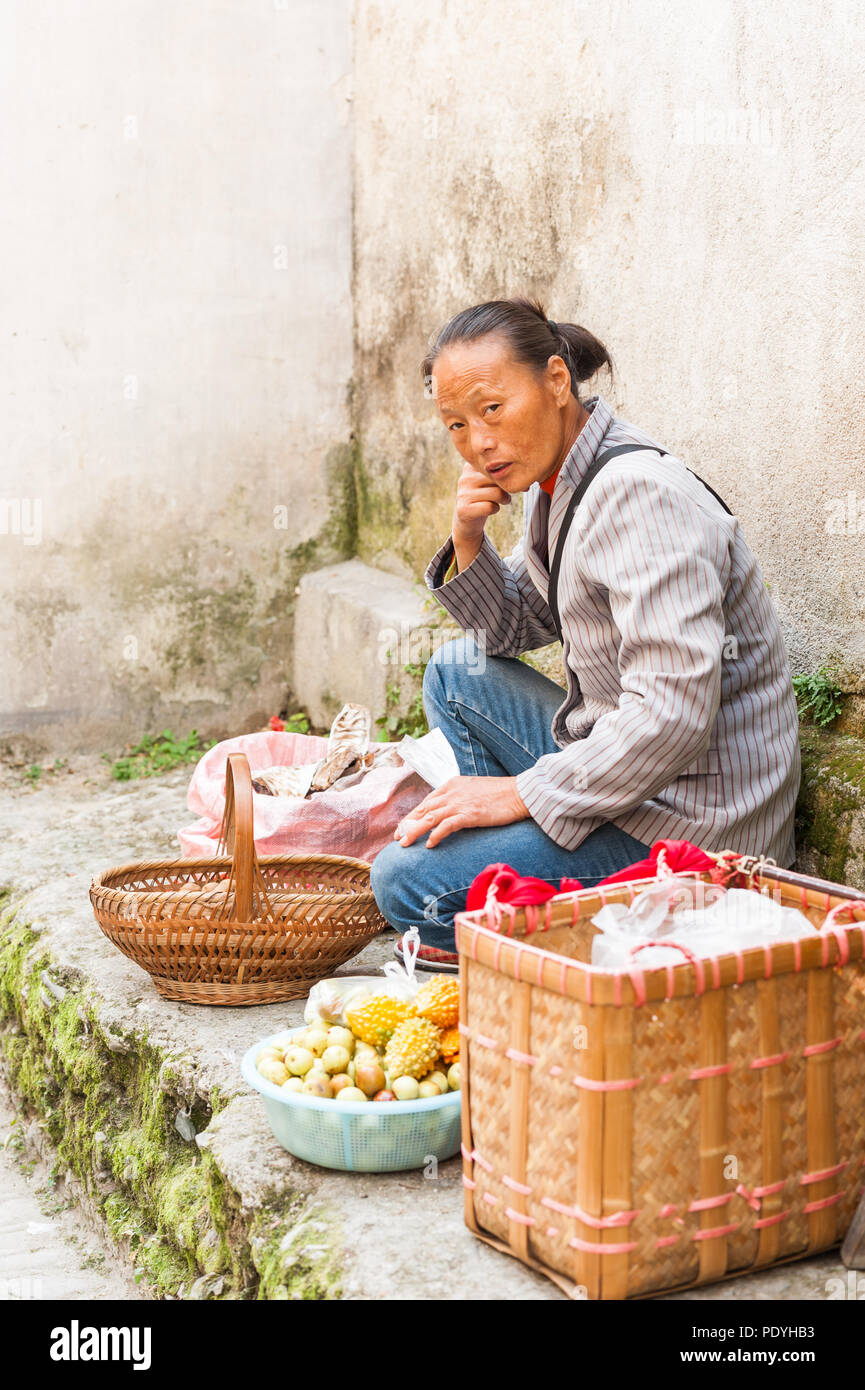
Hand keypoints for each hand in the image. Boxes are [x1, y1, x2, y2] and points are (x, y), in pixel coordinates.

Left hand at [394, 776, 530, 847]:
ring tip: (404, 844)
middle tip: (398, 838)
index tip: (404, 827)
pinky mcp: (470, 814)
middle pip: (423, 810)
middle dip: (408, 824)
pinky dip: (436, 835)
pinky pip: (446, 826)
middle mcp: (452, 793)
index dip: (413, 815)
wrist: (520, 793)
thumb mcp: (474, 790)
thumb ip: (459, 798)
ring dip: (414, 831)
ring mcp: (460, 803)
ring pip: (429, 818)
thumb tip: (450, 811)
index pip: (426, 802)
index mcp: (452, 785)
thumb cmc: (501, 794)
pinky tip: (430, 845)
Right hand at [452, 462, 511, 546]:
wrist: (467, 520)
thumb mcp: (491, 482)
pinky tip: (492, 509)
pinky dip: (495, 509)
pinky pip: (490, 507)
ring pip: (497, 493)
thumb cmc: (484, 497)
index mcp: (472, 466)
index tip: (517, 483)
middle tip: (509, 494)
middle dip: (509, 487)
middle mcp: (466, 477)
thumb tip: (526, 477)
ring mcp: (463, 493)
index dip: (510, 474)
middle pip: (498, 478)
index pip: (497, 465)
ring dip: (505, 499)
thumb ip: (502, 475)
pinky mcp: (464, 509)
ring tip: (503, 501)